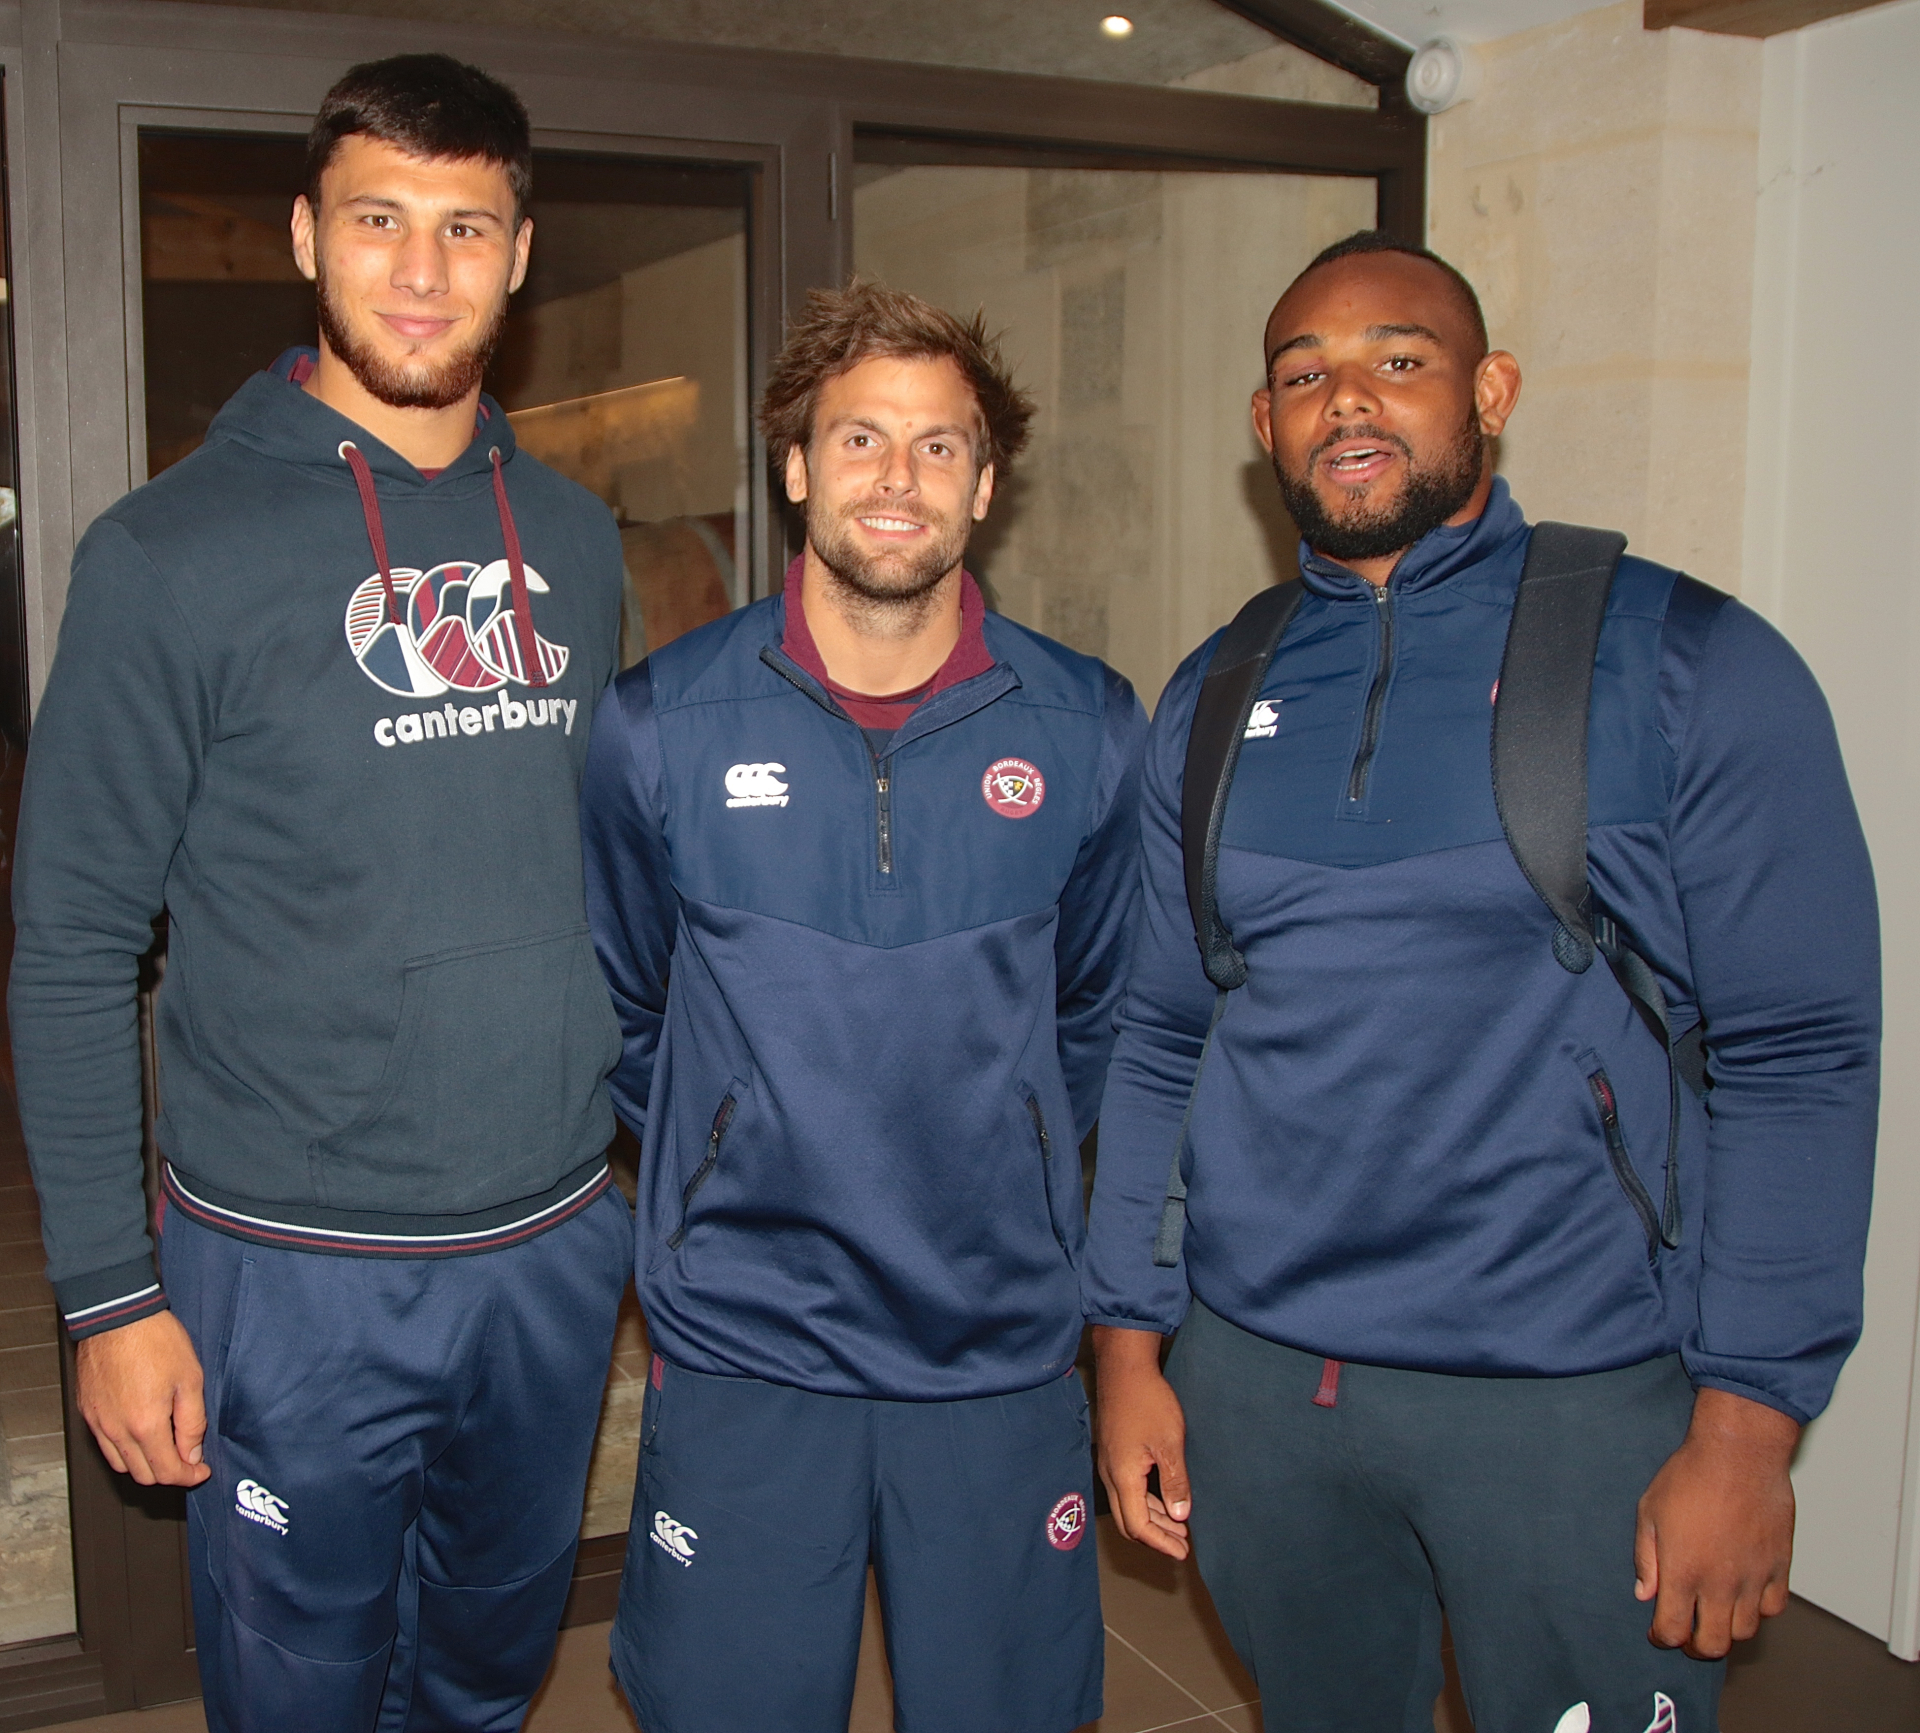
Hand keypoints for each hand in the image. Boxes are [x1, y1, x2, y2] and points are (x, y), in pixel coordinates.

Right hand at [75, 1310, 210, 1486]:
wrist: (118, 1316)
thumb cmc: (155, 1340)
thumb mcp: (190, 1379)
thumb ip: (192, 1423)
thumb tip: (192, 1454)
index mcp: (145, 1425)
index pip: (166, 1472)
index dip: (188, 1476)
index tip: (201, 1470)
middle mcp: (116, 1430)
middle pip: (142, 1475)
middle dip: (168, 1474)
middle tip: (188, 1460)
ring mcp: (98, 1423)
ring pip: (121, 1464)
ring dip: (145, 1465)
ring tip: (166, 1448)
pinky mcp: (87, 1412)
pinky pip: (105, 1445)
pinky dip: (124, 1450)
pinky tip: (142, 1433)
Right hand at [1093, 1324, 1191, 1558]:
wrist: (1124, 1369)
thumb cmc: (1147, 1402)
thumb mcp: (1169, 1444)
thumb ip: (1174, 1482)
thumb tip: (1180, 1516)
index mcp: (1122, 1476)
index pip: (1138, 1525)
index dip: (1160, 1543)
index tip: (1182, 1552)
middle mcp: (1110, 1474)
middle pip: (1128, 1520)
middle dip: (1156, 1536)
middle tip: (1182, 1544)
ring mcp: (1109, 1462)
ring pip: (1127, 1504)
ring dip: (1153, 1518)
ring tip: (1179, 1525)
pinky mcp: (1114, 1452)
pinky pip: (1127, 1488)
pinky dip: (1147, 1500)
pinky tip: (1165, 1498)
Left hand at [1635, 1386, 1798, 1657]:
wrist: (1738, 1454)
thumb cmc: (1689, 1476)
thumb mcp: (1650, 1511)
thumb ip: (1646, 1558)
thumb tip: (1645, 1594)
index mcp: (1683, 1571)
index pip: (1673, 1630)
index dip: (1663, 1639)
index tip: (1658, 1634)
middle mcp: (1720, 1583)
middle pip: (1713, 1644)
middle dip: (1696, 1647)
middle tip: (1688, 1637)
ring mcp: (1754, 1578)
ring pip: (1745, 1631)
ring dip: (1727, 1630)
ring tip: (1714, 1615)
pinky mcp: (1780, 1566)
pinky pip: (1774, 1607)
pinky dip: (1759, 1610)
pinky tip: (1745, 1596)